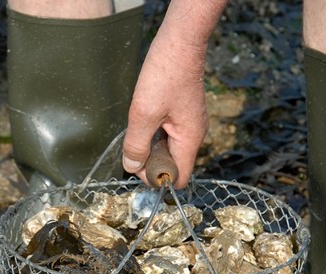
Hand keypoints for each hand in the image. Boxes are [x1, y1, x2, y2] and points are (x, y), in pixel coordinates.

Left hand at [123, 38, 207, 188]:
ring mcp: (189, 123)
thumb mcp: (144, 113)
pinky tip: (143, 121)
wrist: (180, 42)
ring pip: (169, 149)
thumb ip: (137, 144)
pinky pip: (168, 135)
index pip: (179, 178)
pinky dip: (155, 134)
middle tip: (133, 147)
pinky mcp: (183, 113)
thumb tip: (131, 167)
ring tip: (137, 131)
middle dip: (152, 163)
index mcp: (190, 139)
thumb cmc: (165, 75)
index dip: (157, 178)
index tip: (139, 166)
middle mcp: (194, 135)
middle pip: (173, 165)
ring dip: (151, 148)